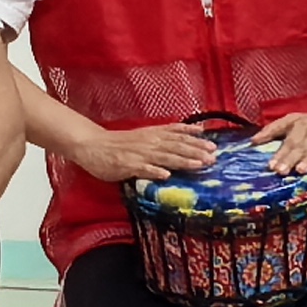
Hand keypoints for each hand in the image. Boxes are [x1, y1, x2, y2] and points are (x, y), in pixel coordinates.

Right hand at [79, 120, 219, 185]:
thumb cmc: (120, 143)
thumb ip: (166, 134)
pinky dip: (154, 171)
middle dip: (196, 151)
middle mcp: (150, 142)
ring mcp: (139, 154)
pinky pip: (143, 169)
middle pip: (176, 146)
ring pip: (164, 157)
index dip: (196, 140)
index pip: (179, 135)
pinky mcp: (127, 165)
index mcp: (154, 134)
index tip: (213, 145)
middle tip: (213, 157)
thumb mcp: (145, 134)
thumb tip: (192, 131)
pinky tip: (166, 175)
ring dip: (183, 160)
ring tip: (199, 165)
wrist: (92, 145)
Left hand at [257, 108, 306, 178]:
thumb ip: (273, 129)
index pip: (290, 141)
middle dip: (292, 159)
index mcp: (302, 126)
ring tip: (300, 170)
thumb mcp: (295, 120)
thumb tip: (253, 141)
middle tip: (281, 171)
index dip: (281, 154)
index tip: (271, 165)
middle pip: (302, 147)